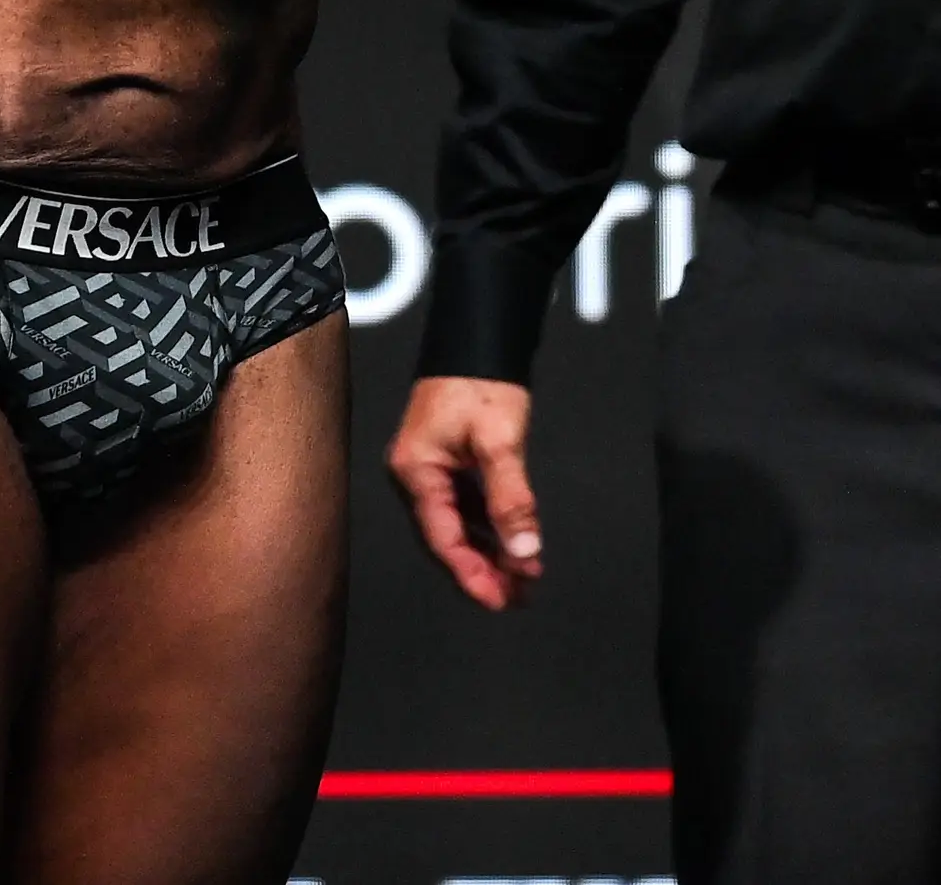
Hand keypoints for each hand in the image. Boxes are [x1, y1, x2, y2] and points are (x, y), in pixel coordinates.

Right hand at [387, 377, 543, 609]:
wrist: (478, 338)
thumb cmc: (482, 384)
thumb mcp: (499, 442)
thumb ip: (511, 499)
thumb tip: (524, 553)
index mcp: (415, 472)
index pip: (443, 539)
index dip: (472, 575)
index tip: (501, 601)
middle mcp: (415, 476)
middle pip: (448, 537)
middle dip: (485, 568)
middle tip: (520, 597)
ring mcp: (429, 470)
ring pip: (460, 524)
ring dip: (491, 550)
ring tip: (525, 577)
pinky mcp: (446, 462)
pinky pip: (466, 506)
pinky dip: (491, 526)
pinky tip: (515, 542)